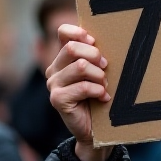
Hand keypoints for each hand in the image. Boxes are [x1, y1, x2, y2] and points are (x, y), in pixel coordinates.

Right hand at [45, 23, 112, 160]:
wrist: (95, 128)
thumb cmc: (99, 95)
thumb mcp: (98, 71)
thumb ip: (94, 55)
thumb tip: (99, 39)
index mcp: (63, 58)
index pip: (64, 32)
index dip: (80, 33)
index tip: (94, 42)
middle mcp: (54, 69)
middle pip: (72, 48)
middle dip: (95, 55)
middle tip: (106, 67)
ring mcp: (53, 85)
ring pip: (80, 66)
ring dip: (99, 76)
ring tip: (104, 86)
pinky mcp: (57, 99)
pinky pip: (83, 87)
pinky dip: (98, 91)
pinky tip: (103, 97)